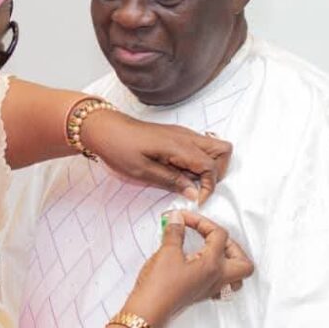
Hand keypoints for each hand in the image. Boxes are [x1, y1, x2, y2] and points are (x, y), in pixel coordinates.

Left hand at [80, 110, 231, 203]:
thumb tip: (194, 192)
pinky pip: (199, 146)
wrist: (105, 128)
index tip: (197, 199)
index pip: (211, 166)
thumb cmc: (119, 148)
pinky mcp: (176, 135)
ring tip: (187, 180)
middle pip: (223, 150)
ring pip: (213, 146)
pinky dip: (198, 160)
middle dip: (218, 172)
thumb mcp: (142, 171)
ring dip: (209, 165)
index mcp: (179, 146)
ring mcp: (182, 134)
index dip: (209, 186)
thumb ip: (171, 182)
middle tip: (199, 188)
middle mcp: (186, 136)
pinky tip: (180, 171)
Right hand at [123, 210, 253, 327]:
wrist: (148, 311)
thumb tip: (177, 219)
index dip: (201, 221)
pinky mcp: (200, 294)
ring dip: (230, 261)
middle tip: (210, 234)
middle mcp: (216, 278)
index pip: (219, 235)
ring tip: (214, 250)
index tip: (183, 218)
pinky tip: (204, 266)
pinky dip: (218, 274)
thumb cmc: (159, 286)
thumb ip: (175, 232)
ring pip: (237, 277)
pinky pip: (222, 285)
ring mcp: (210, 288)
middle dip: (231, 244)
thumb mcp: (167, 252)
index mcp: (212, 265)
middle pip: (243, 261)